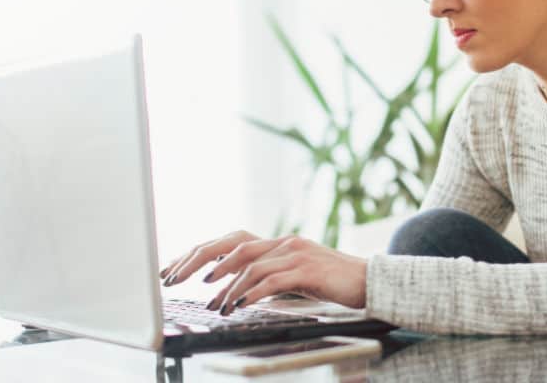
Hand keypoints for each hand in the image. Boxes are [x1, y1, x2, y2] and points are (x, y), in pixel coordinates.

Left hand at [159, 231, 367, 315]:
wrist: (371, 281)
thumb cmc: (333, 283)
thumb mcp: (296, 278)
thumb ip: (269, 277)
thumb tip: (234, 291)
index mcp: (279, 243)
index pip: (231, 241)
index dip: (201, 253)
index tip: (175, 268)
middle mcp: (284, 242)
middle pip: (233, 244)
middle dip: (199, 261)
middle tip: (175, 279)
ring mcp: (296, 253)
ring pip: (250, 262)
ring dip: (226, 285)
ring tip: (212, 304)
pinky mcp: (307, 269)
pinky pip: (272, 278)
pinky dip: (252, 292)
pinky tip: (239, 304)